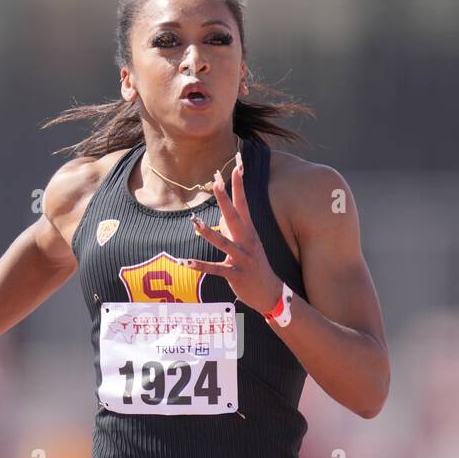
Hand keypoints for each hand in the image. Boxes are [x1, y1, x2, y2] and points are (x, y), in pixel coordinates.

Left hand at [173, 152, 282, 314]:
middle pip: (235, 216)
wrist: (271, 293)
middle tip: (216, 182)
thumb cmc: (255, 265)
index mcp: (249, 231)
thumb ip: (232, 228)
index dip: (240, 185)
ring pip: (224, 243)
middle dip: (225, 199)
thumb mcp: (247, 243)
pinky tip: (187, 262)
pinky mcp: (237, 275)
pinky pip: (217, 269)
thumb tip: (219, 214)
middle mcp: (247, 241)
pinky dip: (201, 266)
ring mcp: (242, 258)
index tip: (238, 165)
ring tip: (195, 223)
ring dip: (209, 233)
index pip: (243, 203)